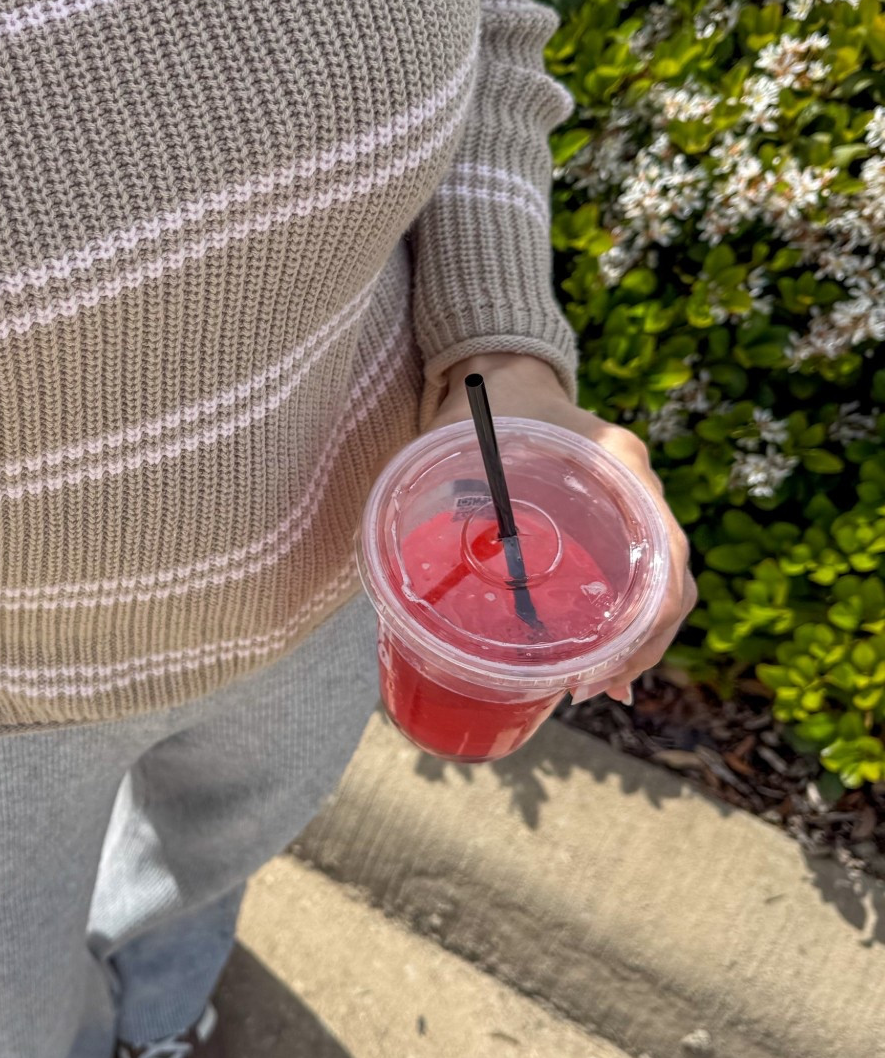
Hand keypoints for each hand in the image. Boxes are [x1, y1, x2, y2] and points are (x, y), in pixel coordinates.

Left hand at [423, 353, 696, 704]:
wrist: (501, 368)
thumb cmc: (484, 401)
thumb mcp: (465, 440)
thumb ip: (439, 485)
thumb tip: (389, 560)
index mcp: (620, 467)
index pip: (666, 560)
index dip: (642, 627)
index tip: (594, 668)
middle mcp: (638, 489)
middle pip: (669, 586)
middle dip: (638, 648)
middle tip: (585, 689)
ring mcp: (630, 506)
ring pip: (658, 588)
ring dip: (636, 644)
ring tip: (593, 689)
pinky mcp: (610, 522)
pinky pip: (635, 578)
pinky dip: (624, 624)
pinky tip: (598, 665)